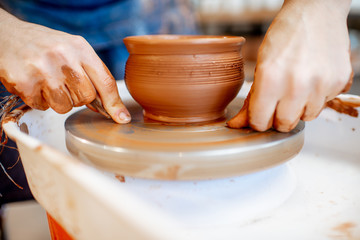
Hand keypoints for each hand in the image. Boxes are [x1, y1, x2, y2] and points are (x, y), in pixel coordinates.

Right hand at [0, 10, 129, 123]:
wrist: (6, 35)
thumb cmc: (44, 45)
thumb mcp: (72, 49)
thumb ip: (90, 73)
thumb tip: (106, 107)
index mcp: (80, 48)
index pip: (105, 81)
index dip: (115, 104)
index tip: (122, 118)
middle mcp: (64, 57)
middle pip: (86, 97)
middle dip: (77, 96)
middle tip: (63, 82)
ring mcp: (44, 70)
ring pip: (65, 107)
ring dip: (57, 100)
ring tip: (47, 81)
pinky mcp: (25, 83)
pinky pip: (43, 107)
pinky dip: (39, 100)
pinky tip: (34, 83)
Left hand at [227, 0, 351, 131]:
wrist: (316, 12)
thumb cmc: (284, 36)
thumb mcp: (261, 65)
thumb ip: (250, 99)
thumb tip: (236, 125)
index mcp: (270, 79)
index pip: (260, 122)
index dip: (258, 120)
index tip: (259, 114)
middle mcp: (296, 85)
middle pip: (283, 125)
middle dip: (277, 117)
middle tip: (277, 101)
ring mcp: (321, 85)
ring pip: (306, 117)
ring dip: (298, 108)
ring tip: (297, 85)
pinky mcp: (339, 82)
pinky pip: (323, 105)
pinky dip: (315, 98)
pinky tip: (312, 79)